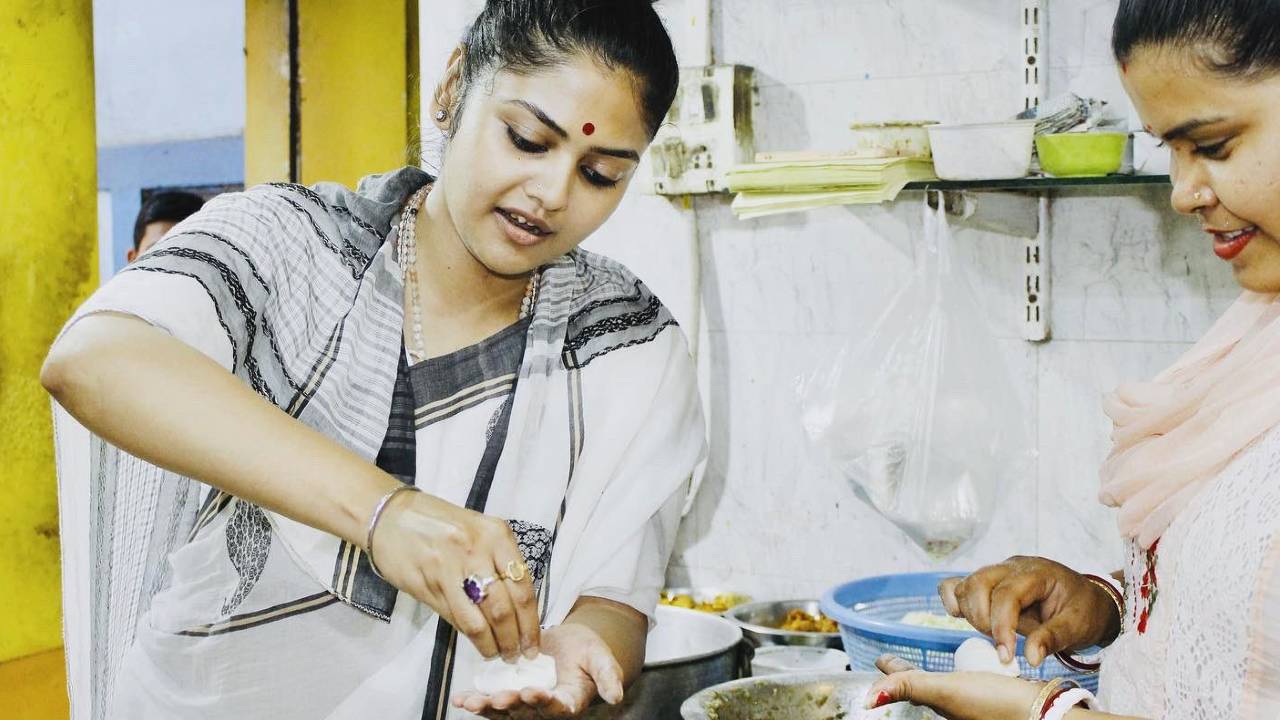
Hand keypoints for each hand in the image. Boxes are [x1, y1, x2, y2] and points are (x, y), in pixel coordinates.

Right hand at [368, 489, 538, 660]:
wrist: (389, 516)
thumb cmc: (438, 522)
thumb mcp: (478, 530)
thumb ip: (498, 560)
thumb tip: (518, 604)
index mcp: (496, 535)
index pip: (523, 587)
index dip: (531, 622)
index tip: (533, 643)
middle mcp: (477, 551)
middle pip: (504, 608)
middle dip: (515, 639)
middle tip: (518, 655)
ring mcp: (450, 569)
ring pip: (480, 620)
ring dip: (493, 645)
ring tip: (499, 654)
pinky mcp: (428, 586)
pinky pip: (456, 618)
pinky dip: (471, 637)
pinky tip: (478, 643)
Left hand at [451, 622, 625, 718]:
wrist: (569, 645)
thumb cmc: (587, 652)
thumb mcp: (601, 658)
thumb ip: (608, 676)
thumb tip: (617, 696)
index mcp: (568, 702)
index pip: (556, 706)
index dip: (544, 702)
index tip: (533, 692)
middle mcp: (544, 708)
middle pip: (524, 712)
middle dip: (509, 706)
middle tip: (499, 698)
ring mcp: (524, 704)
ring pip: (504, 711)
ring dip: (487, 708)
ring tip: (471, 703)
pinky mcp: (509, 694)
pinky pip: (490, 701)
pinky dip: (475, 700)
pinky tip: (460, 699)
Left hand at [867, 655, 1043, 719]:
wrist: (1044, 713)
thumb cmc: (996, 705)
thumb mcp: (946, 691)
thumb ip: (909, 687)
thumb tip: (867, 700)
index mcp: (938, 701)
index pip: (907, 683)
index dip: (893, 669)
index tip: (879, 658)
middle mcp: (954, 704)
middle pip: (924, 686)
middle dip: (910, 674)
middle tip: (896, 661)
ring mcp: (974, 703)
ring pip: (947, 687)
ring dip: (934, 674)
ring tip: (927, 663)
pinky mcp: (995, 699)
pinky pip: (971, 684)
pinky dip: (963, 675)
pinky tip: (971, 670)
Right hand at [938, 556, 1119, 666]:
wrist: (1087, 601)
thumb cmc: (1083, 611)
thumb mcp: (1077, 627)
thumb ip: (1052, 639)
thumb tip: (1030, 659)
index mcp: (1038, 573)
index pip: (1007, 594)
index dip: (1001, 626)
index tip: (1005, 656)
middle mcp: (1013, 567)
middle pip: (979, 583)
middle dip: (983, 619)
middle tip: (1000, 645)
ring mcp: (997, 571)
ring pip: (966, 584)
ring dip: (971, 613)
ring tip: (992, 634)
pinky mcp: (987, 582)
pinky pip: (958, 584)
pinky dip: (953, 600)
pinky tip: (962, 617)